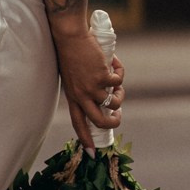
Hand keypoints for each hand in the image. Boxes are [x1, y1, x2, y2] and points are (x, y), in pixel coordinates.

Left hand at [52, 18, 124, 149]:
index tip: (92, 153)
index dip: (85, 138)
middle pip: (100, 121)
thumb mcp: (73, 76)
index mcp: (72, 96)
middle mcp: (81, 95)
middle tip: (118, 115)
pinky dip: (120, 72)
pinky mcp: (102, 76)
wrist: (69, 36)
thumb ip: (85, 87)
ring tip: (117, 83)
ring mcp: (92, 87)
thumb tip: (107, 95)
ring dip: (120, 94)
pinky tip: (114, 62)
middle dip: (114, 123)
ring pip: (114, 102)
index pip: (78, 123)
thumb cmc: (70, 53)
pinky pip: (118, 81)